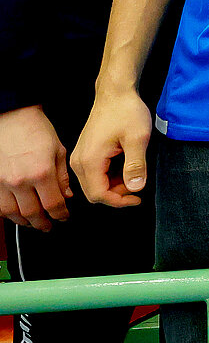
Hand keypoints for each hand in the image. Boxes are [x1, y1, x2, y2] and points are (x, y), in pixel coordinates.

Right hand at [0, 106, 71, 229]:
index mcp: (41, 172)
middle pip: (32, 214)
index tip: (63, 217)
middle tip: (48, 225)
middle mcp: (20, 181)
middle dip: (43, 223)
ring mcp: (3, 182)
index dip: (60, 215)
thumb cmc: (35, 129)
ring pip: (12, 214)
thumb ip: (63, 176)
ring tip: (32, 222)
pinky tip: (15, 213)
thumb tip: (67, 195)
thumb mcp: (59, 150)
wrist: (12, 117)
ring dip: (24, 221)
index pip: (53, 205)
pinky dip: (7, 213)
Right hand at [70, 88, 152, 207]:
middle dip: (117, 195)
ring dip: (114, 186)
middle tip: (137, 185)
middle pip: (94, 193)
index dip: (119, 201)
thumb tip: (135, 188)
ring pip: (94, 184)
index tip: (138, 197)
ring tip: (134, 173)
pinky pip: (95, 174)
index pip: (99, 195)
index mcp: (90, 160)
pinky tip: (125, 166)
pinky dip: (110, 176)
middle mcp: (79, 161)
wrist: (115, 93)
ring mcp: (80, 157)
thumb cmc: (126, 111)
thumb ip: (136, 165)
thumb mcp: (138, 138)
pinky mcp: (85, 153)